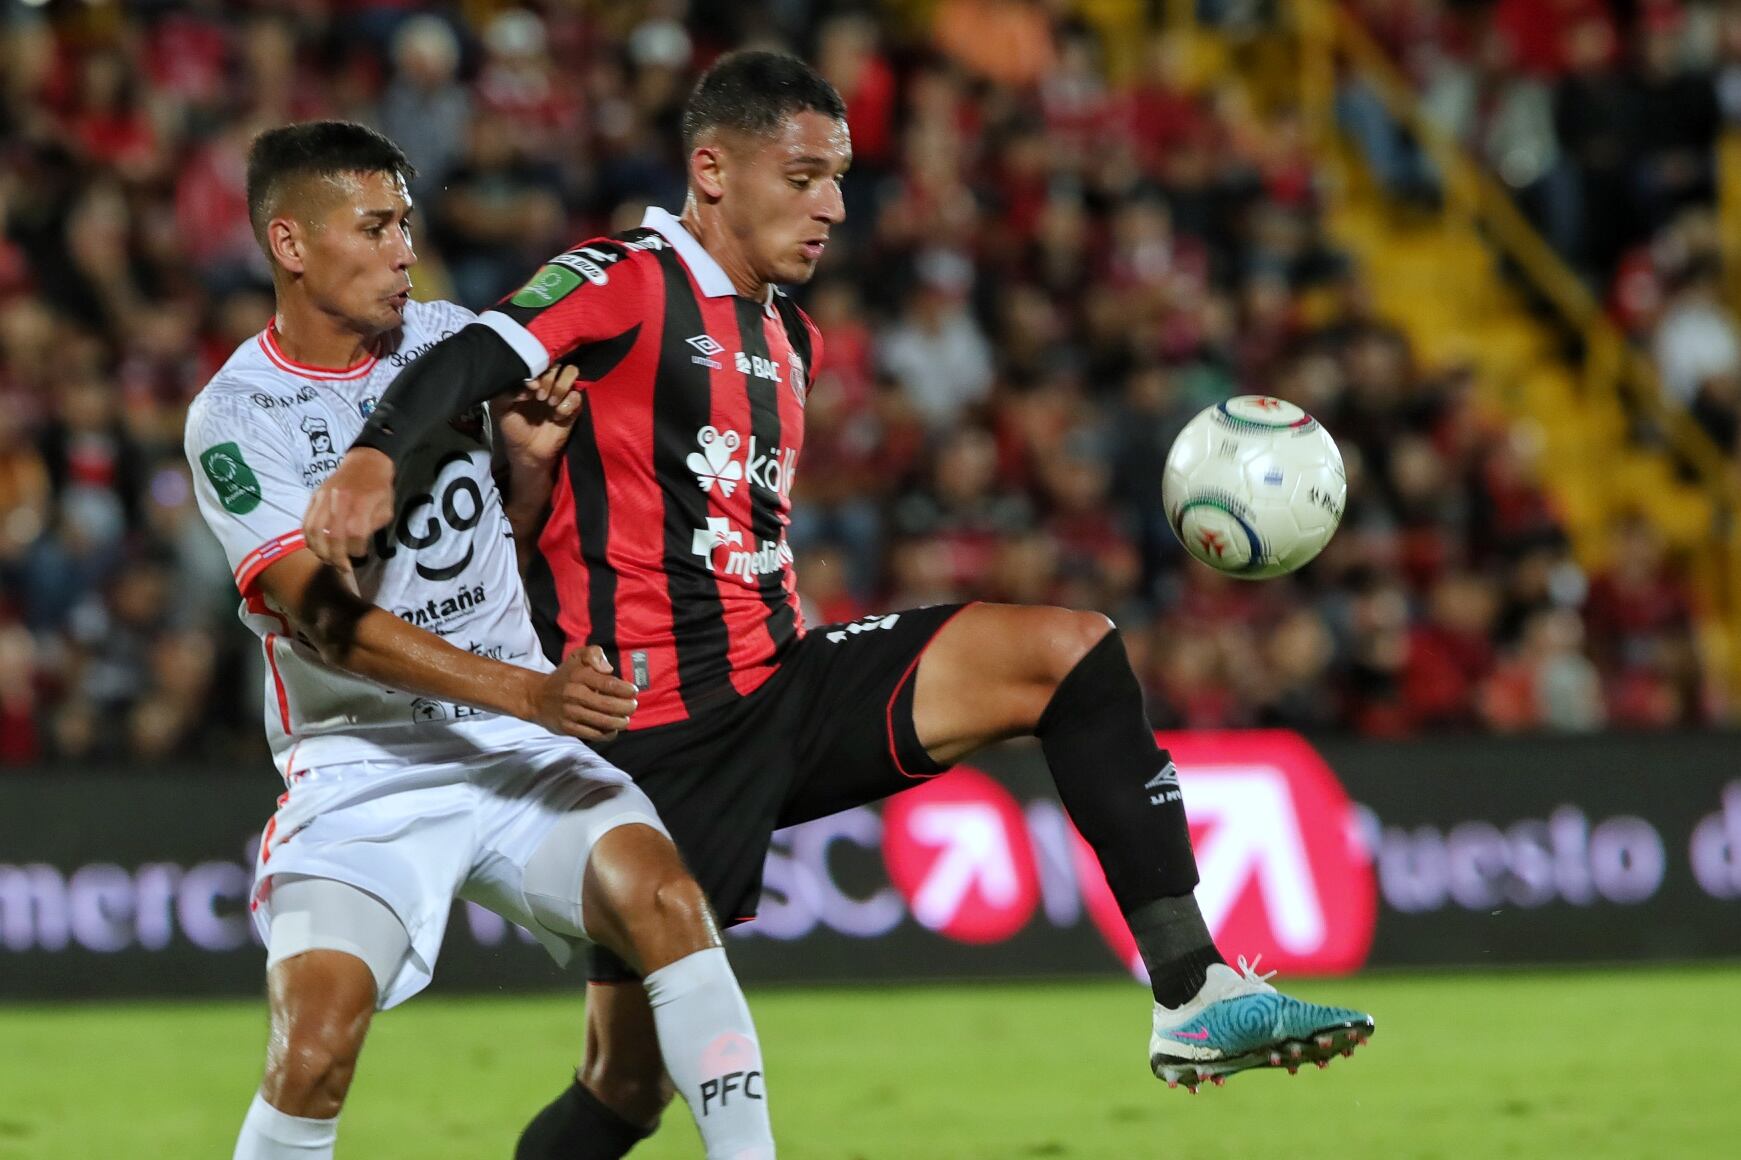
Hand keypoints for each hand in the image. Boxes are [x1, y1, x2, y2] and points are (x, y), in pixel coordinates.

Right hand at [303, 447, 395, 590]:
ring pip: (314, 530)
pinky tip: (317, 547)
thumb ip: (372, 528)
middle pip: (332, 536)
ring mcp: (324, 497)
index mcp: (362, 503)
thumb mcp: (386, 509)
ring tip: (327, 560)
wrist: (366, 462)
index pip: (354, 534)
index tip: (360, 557)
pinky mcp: (314, 496)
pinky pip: (306, 521)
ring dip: (319, 551)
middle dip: (336, 557)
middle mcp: (340, 500)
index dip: (356, 551)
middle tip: (342, 567)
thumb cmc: (379, 488)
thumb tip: (357, 547)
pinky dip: (308, 538)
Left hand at [493, 363, 582, 470]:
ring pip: (572, 372)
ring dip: (561, 386)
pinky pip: (577, 396)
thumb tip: (531, 384)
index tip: (531, 387)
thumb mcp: (500, 407)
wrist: (527, 451)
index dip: (538, 369)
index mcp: (531, 379)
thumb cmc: (513, 428)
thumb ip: (508, 389)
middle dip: (549, 379)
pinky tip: (557, 417)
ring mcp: (561, 393)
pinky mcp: (573, 407)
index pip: (539, 360)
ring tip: (550, 404)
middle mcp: (547, 382)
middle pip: (557, 363)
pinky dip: (568, 404)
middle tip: (540, 397)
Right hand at [529, 645, 637, 740]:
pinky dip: (608, 734)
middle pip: (609, 705)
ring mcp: (571, 713)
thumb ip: (594, 654)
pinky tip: (613, 729)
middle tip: (632, 706)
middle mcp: (575, 694)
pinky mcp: (568, 728)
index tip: (633, 692)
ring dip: (620, 722)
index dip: (626, 690)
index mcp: (579, 675)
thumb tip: (608, 669)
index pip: (609, 684)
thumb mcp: (577, 657)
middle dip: (627, 707)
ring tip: (625, 719)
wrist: (537, 697)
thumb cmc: (565, 676)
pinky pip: (594, 734)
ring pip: (603, 722)